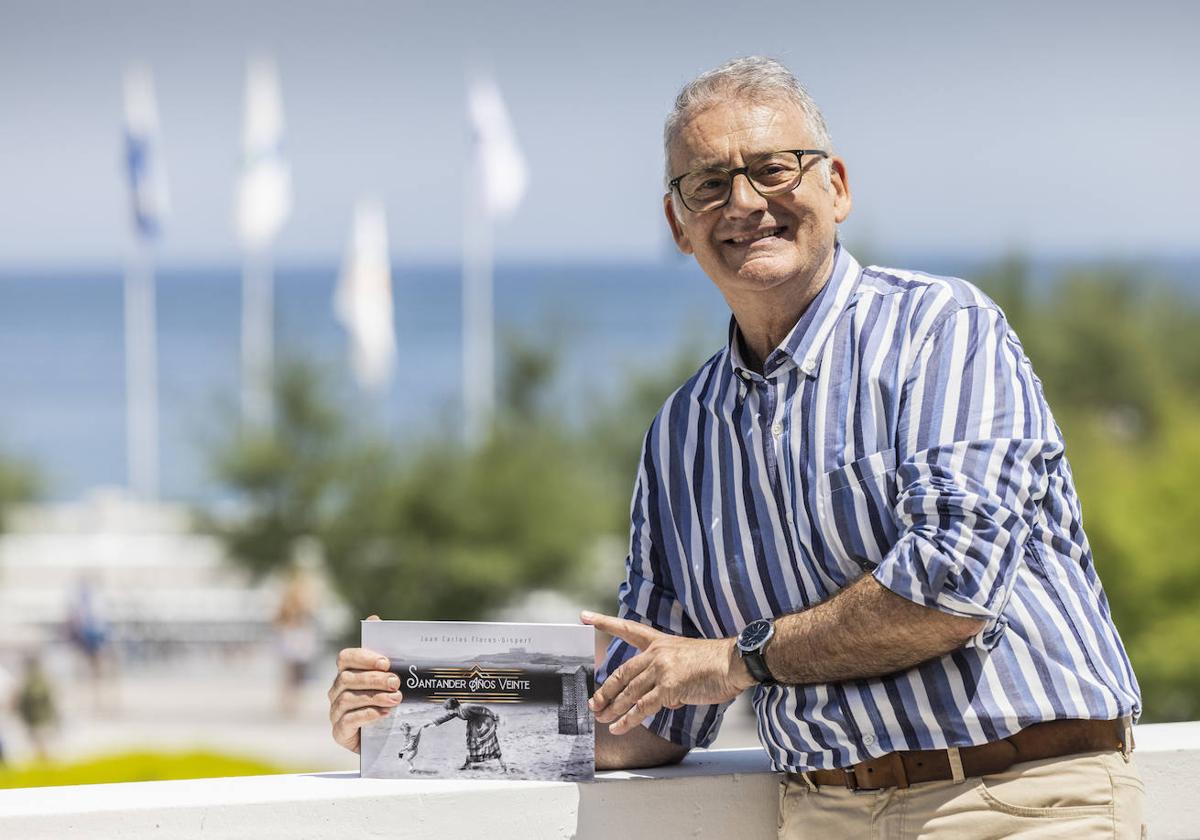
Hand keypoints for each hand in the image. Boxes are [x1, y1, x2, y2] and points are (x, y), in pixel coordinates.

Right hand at [328, 615, 402, 752]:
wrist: (383, 736)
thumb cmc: (385, 701)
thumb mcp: (388, 676)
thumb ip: (382, 651)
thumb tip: (374, 619)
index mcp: (346, 673)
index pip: (345, 657)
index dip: (364, 658)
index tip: (386, 662)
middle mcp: (336, 690)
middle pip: (348, 678)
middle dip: (374, 679)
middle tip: (396, 682)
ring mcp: (335, 712)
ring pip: (348, 699)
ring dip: (374, 697)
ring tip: (395, 699)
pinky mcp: (339, 732)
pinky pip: (347, 720)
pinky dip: (366, 715)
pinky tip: (383, 714)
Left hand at [581, 611, 754, 735]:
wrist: (734, 662)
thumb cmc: (716, 663)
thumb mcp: (686, 663)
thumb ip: (669, 679)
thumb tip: (661, 701)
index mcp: (660, 642)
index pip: (628, 629)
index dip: (605, 622)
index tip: (585, 616)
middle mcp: (657, 653)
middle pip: (622, 672)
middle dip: (605, 690)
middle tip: (593, 703)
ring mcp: (661, 669)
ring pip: (629, 692)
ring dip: (613, 708)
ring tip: (601, 719)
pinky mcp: (669, 687)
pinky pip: (643, 707)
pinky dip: (628, 719)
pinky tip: (618, 727)